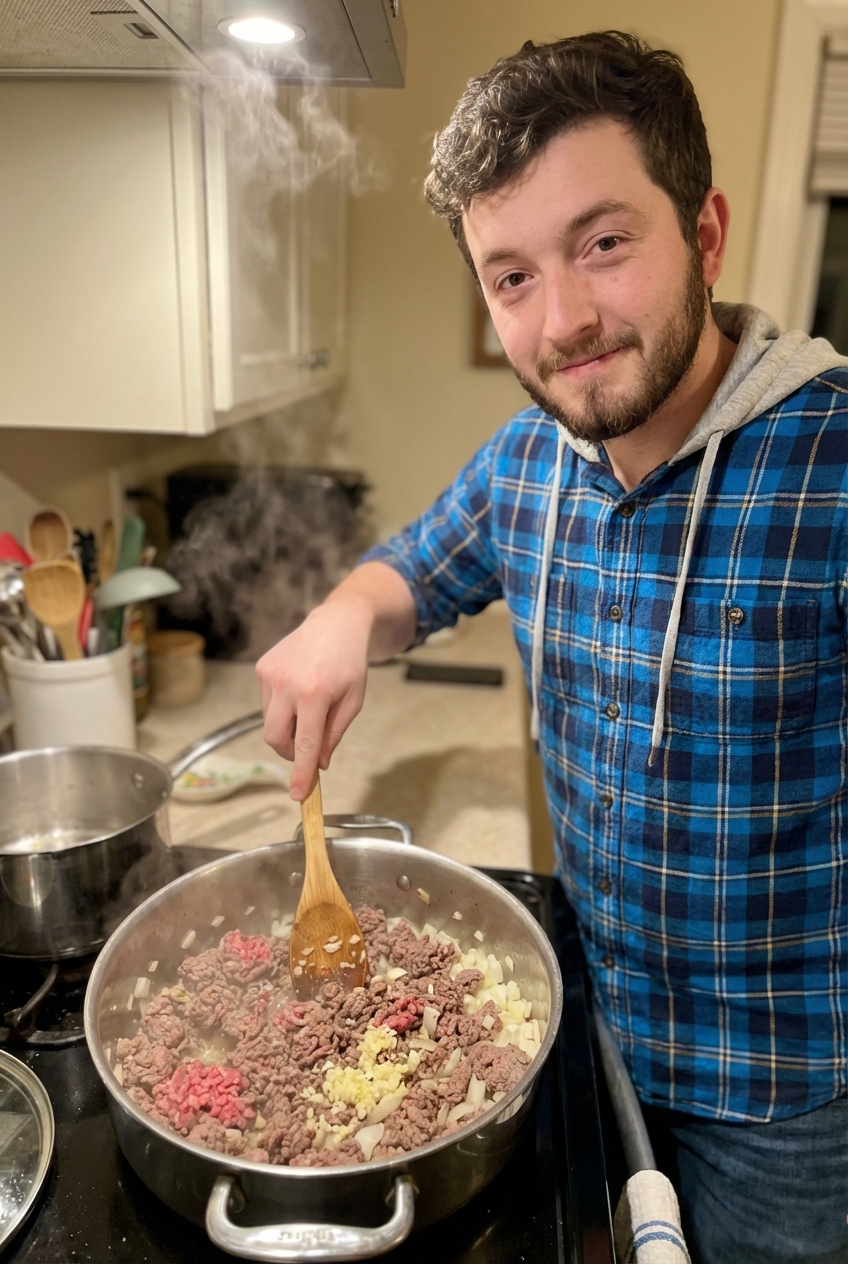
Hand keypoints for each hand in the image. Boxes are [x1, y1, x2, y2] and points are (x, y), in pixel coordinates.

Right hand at [256, 599, 370, 801]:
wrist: (336, 624)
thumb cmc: (349, 664)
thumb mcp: (353, 701)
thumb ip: (334, 734)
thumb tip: (319, 763)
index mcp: (314, 694)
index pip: (303, 744)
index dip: (300, 772)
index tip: (297, 795)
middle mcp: (287, 684)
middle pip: (274, 737)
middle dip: (288, 752)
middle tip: (306, 750)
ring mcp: (270, 675)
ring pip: (269, 721)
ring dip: (287, 727)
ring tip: (308, 708)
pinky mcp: (261, 668)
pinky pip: (266, 703)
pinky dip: (281, 707)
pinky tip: (298, 690)